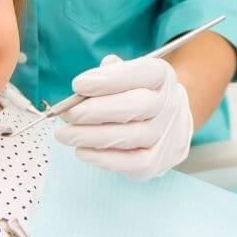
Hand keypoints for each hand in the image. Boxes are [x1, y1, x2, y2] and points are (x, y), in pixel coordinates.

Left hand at [54, 54, 193, 180]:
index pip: (142, 73)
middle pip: (136, 106)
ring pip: (130, 137)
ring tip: (65, 134)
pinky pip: (132, 163)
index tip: (78, 85)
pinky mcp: (158, 162)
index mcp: (162, 75)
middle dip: (95, 111)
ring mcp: (167, 135)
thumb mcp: (129, 74)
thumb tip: (84, 87)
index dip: (108, 79)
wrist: (170, 122)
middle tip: (67, 113)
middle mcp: (170, 104)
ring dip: (92, 136)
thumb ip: (109, 73)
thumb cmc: (139, 93)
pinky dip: (104, 159)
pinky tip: (82, 151)